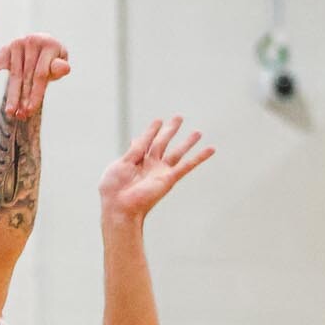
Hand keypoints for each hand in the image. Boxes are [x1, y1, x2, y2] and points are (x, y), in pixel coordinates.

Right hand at [0, 33, 69, 118]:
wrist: (43, 43)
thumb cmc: (52, 59)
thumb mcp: (60, 62)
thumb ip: (60, 67)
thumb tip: (64, 68)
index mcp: (48, 45)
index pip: (39, 75)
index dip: (35, 94)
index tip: (31, 111)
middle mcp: (31, 41)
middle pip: (25, 77)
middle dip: (23, 98)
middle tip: (20, 116)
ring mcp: (16, 45)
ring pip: (14, 76)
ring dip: (12, 96)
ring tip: (10, 113)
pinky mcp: (5, 51)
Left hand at [99, 116, 213, 221]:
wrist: (119, 207)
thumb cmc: (114, 190)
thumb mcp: (121, 163)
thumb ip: (134, 150)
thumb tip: (137, 138)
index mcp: (135, 161)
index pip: (145, 141)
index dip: (151, 130)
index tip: (158, 121)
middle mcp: (149, 165)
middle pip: (162, 143)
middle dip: (170, 130)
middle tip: (179, 118)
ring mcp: (160, 172)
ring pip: (177, 153)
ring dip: (187, 143)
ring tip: (198, 133)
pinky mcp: (168, 179)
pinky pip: (187, 166)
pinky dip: (199, 158)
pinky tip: (211, 150)